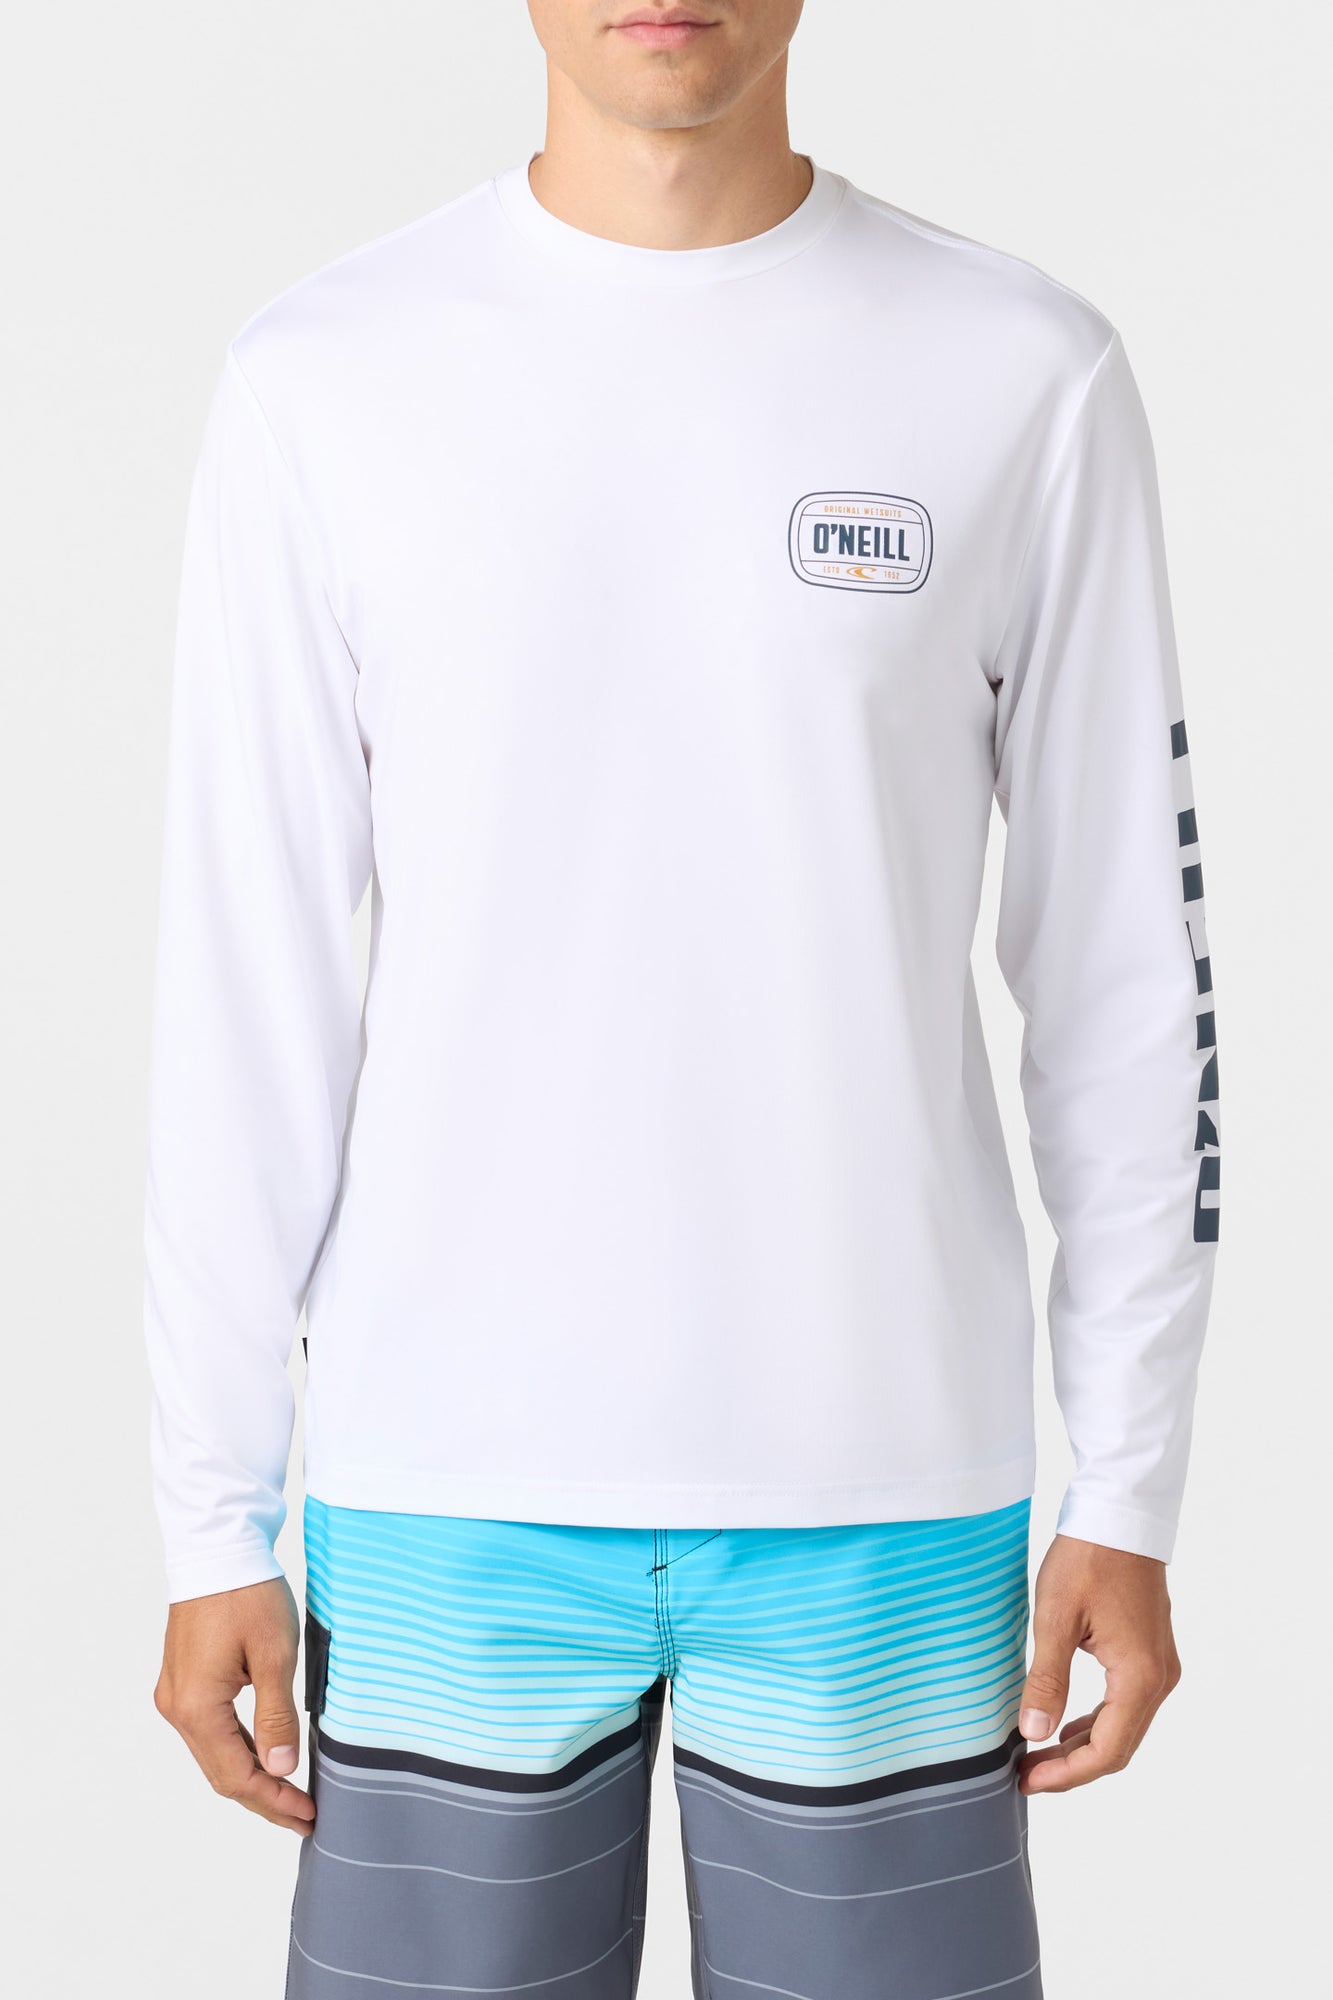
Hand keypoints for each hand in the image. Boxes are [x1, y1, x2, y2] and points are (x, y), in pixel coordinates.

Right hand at [154, 1575, 315, 1834]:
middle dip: (264, 1796)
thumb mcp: (275, 1656)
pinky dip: (239, 1748)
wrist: (218, 1547)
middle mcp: (177, 1707)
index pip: (236, 1777)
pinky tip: (267, 1754)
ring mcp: (177, 1693)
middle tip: (304, 1814)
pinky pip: (211, 1729)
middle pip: (221, 1772)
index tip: (306, 1815)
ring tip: (291, 1792)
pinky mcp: (184, 1679)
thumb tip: (281, 1768)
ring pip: (215, 1753)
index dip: (273, 1801)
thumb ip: (276, 1717)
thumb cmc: (247, 1594)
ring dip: (252, 1775)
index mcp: (196, 1706)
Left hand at [1017, 1533, 1181, 1794]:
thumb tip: (1034, 1735)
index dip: (1067, 1774)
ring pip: (1123, 1726)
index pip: (1107, 1751)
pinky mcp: (1151, 1652)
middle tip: (1026, 1774)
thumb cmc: (1088, 1558)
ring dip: (1083, 1745)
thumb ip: (1047, 1681)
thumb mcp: (1056, 1619)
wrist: (1120, 1514)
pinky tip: (1064, 1722)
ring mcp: (1159, 1666)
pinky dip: (1095, 1720)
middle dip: (1072, 1765)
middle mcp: (1159, 1679)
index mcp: (1140, 1677)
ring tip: (1038, 1754)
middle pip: (1119, 1746)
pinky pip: (1126, 1703)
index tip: (1028, 1780)